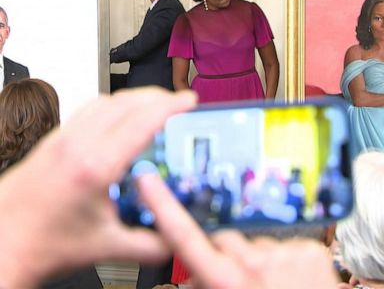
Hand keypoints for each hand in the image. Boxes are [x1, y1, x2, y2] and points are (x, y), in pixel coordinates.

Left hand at [0, 87, 196, 287]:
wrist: (1, 241)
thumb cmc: (41, 243)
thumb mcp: (105, 246)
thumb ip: (149, 245)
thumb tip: (173, 239)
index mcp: (94, 167)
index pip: (141, 122)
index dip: (170, 106)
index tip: (188, 100)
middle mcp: (78, 144)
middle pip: (126, 101)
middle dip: (158, 96)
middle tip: (178, 101)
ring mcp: (64, 137)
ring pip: (107, 100)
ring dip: (135, 97)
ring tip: (154, 105)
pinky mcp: (56, 138)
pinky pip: (91, 107)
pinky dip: (115, 104)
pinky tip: (122, 117)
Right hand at [139, 174, 338, 288]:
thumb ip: (202, 285)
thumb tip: (189, 276)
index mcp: (227, 283)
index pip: (184, 237)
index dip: (162, 206)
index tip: (147, 180)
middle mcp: (254, 264)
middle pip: (224, 238)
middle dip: (224, 252)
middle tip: (237, 279)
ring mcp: (285, 254)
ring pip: (254, 241)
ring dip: (255, 256)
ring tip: (269, 284)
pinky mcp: (309, 250)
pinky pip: (283, 244)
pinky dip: (282, 258)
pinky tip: (290, 280)